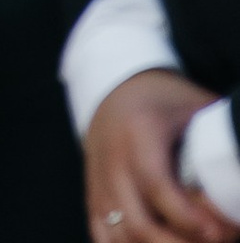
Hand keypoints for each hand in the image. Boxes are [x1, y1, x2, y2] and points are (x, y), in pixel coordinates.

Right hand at [85, 69, 238, 240]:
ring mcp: (100, 183)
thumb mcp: (194, 107)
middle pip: (139, 225)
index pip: (158, 186)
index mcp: (138, 133)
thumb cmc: (163, 99)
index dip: (189, 218)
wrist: (114, 87)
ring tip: (188, 242)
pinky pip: (103, 238)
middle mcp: (113, 161)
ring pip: (121, 238)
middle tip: (213, 241)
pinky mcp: (94, 198)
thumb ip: (220, 138)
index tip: (220, 233)